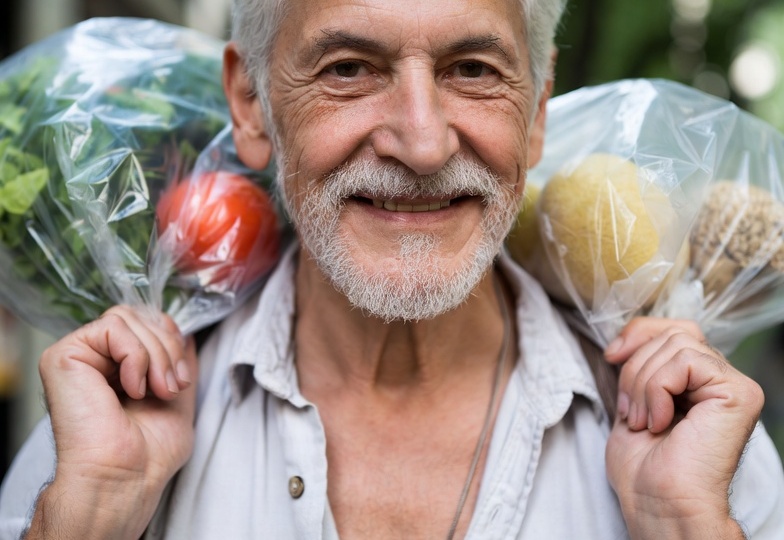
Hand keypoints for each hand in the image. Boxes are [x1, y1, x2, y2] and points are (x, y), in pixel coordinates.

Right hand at [26, 306, 197, 539]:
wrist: (126, 477)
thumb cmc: (150, 451)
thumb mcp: (178, 393)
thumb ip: (179, 358)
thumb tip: (187, 332)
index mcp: (120, 365)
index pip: (149, 322)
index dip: (172, 341)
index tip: (181, 379)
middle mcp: (97, 357)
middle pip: (141, 316)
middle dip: (168, 349)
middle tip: (171, 387)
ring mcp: (79, 355)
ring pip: (128, 318)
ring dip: (156, 355)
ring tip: (156, 390)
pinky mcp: (63, 356)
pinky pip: (112, 328)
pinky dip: (135, 357)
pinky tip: (131, 389)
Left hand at [604, 317, 762, 539]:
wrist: (657, 502)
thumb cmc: (643, 467)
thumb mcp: (632, 401)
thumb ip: (638, 366)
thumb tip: (623, 340)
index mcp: (697, 381)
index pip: (672, 329)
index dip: (638, 334)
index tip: (611, 356)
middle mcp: (720, 379)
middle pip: (671, 334)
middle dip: (634, 369)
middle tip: (630, 412)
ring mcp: (732, 385)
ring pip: (675, 345)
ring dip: (642, 384)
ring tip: (643, 422)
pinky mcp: (738, 393)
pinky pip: (686, 362)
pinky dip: (658, 390)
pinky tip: (660, 423)